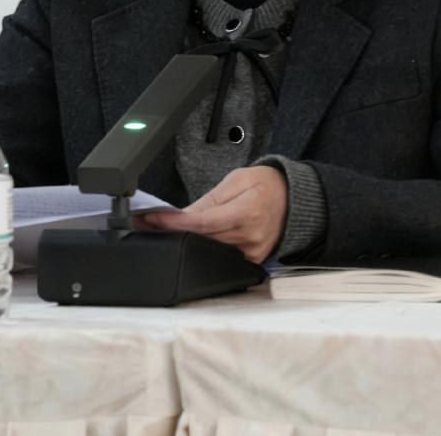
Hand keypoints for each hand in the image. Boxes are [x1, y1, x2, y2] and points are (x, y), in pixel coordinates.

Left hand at [139, 166, 287, 263]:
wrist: (294, 199)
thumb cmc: (266, 185)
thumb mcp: (236, 181)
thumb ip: (209, 200)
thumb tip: (182, 215)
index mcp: (246, 213)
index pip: (202, 223)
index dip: (174, 224)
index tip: (151, 219)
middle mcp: (249, 237)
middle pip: (201, 239)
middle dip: (172, 230)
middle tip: (146, 222)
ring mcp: (252, 252)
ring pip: (208, 249)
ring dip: (184, 239)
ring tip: (161, 228)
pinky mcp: (252, 259)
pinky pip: (221, 255)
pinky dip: (203, 245)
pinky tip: (188, 237)